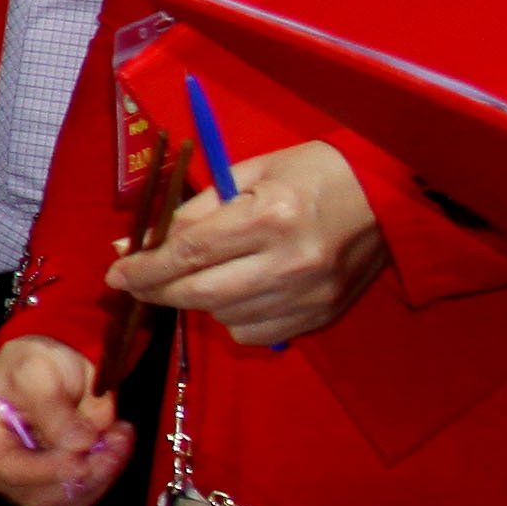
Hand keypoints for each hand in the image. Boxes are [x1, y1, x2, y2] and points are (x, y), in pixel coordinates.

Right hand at [0, 335, 131, 505]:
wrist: (53, 365)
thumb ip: (52, 404)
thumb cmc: (33, 362)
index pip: (6, 468)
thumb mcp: (38, 369)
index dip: (45, 469)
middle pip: (37, 494)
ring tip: (118, 435)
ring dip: (101, 473)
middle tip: (114, 439)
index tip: (80, 459)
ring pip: (65, 500)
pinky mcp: (53, 486)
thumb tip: (78, 442)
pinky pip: (82, 495)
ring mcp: (24, 482)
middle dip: (82, 472)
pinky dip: (106, 474)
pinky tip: (115, 443)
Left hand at [109, 138, 384, 344]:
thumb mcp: (249, 174)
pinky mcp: (321, 316)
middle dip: (156, 290)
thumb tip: (134, 244)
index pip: (187, 253)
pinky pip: (254, 332)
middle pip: (198, 293)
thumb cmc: (313, 173)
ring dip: (196, 301)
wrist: (391, 195)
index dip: (144, 267)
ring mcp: (308, 296)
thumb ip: (192, 211)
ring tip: (197, 276)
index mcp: (269, 217)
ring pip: (223, 317)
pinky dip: (233, 317)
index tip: (114, 273)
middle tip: (134, 283)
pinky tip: (237, 292)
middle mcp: (288, 263)